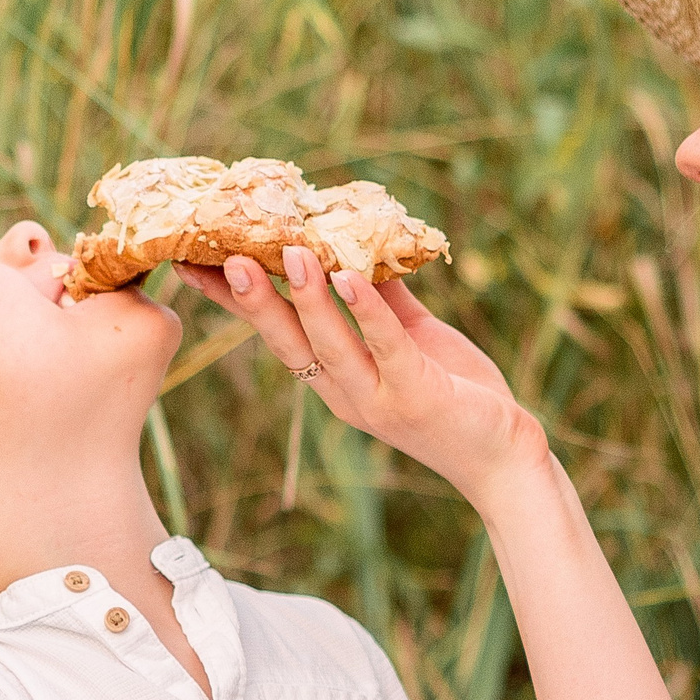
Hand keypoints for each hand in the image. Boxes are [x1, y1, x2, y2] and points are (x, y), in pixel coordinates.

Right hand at [174, 251, 550, 504]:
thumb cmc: (459, 395)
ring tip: (290, 253)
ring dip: (306, 299)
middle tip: (222, 255)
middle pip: (288, 342)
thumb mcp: (414, 341)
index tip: (194, 263)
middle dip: (254, 300)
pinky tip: (351, 278)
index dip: (235, 301)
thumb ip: (385, 300)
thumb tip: (358, 245)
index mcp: (336, 379)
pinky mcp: (416, 395)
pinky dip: (367, 311)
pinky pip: (387, 347)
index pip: (276, 334)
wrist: (505, 454)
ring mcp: (378, 399)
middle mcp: (345, 394)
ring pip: (331, 345)